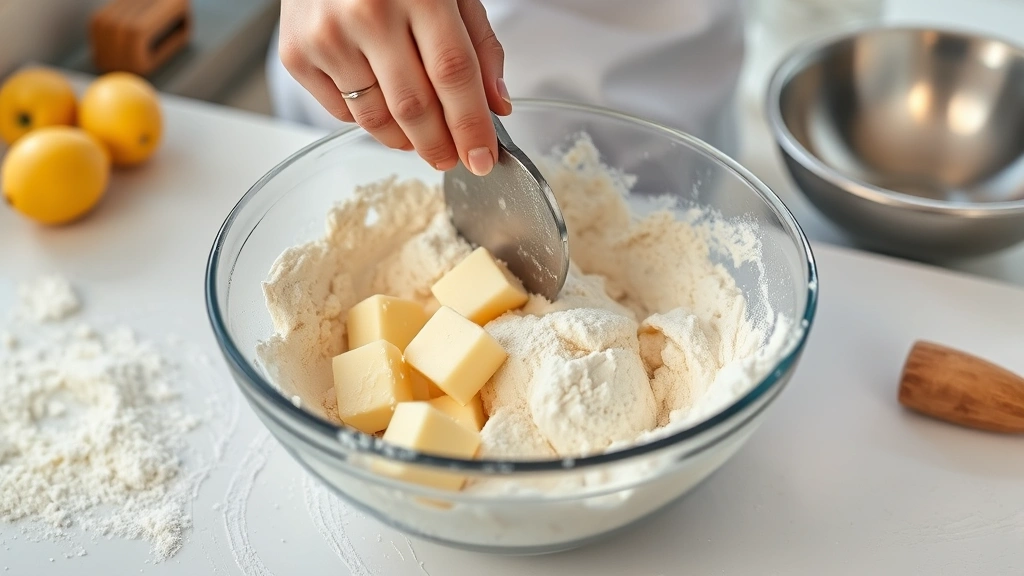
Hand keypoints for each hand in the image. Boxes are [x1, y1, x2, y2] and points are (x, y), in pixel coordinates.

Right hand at [278, 0, 510, 175]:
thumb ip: (479, 44)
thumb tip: (495, 105)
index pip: (453, 74)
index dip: (471, 125)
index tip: (483, 158)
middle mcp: (368, 13)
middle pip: (414, 106)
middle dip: (439, 145)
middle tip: (452, 158)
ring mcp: (327, 36)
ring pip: (376, 118)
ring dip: (405, 140)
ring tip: (420, 138)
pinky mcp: (296, 54)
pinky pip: (342, 112)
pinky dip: (368, 120)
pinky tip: (382, 104)